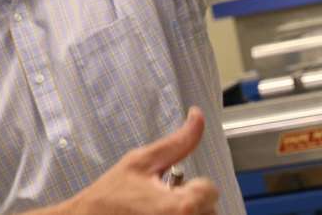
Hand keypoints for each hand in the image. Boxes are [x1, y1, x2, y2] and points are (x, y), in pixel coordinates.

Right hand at [56, 107, 220, 214]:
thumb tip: (197, 116)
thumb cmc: (110, 195)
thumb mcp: (141, 162)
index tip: (169, 186)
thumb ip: (177, 142)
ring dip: (186, 214)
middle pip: (209, 209)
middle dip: (189, 201)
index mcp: (181, 207)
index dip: (191, 184)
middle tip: (159, 201)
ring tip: (156, 212)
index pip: (211, 191)